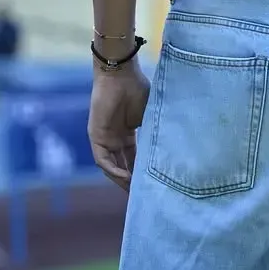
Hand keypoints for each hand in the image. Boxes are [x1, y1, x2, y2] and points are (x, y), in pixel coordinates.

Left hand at [88, 60, 150, 191]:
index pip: (134, 157)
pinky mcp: (96, 136)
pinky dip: (115, 171)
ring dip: (123, 180)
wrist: (121, 74)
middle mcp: (115, 137)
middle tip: (145, 195)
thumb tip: (172, 149)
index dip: (142, 171)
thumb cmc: (137, 88)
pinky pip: (104, 160)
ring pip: (112, 166)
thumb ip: (155, 131)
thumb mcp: (150, 114)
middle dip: (132, 181)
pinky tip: (127, 179)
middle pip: (123, 165)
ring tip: (136, 192)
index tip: (153, 183)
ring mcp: (104, 138)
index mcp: (127, 131)